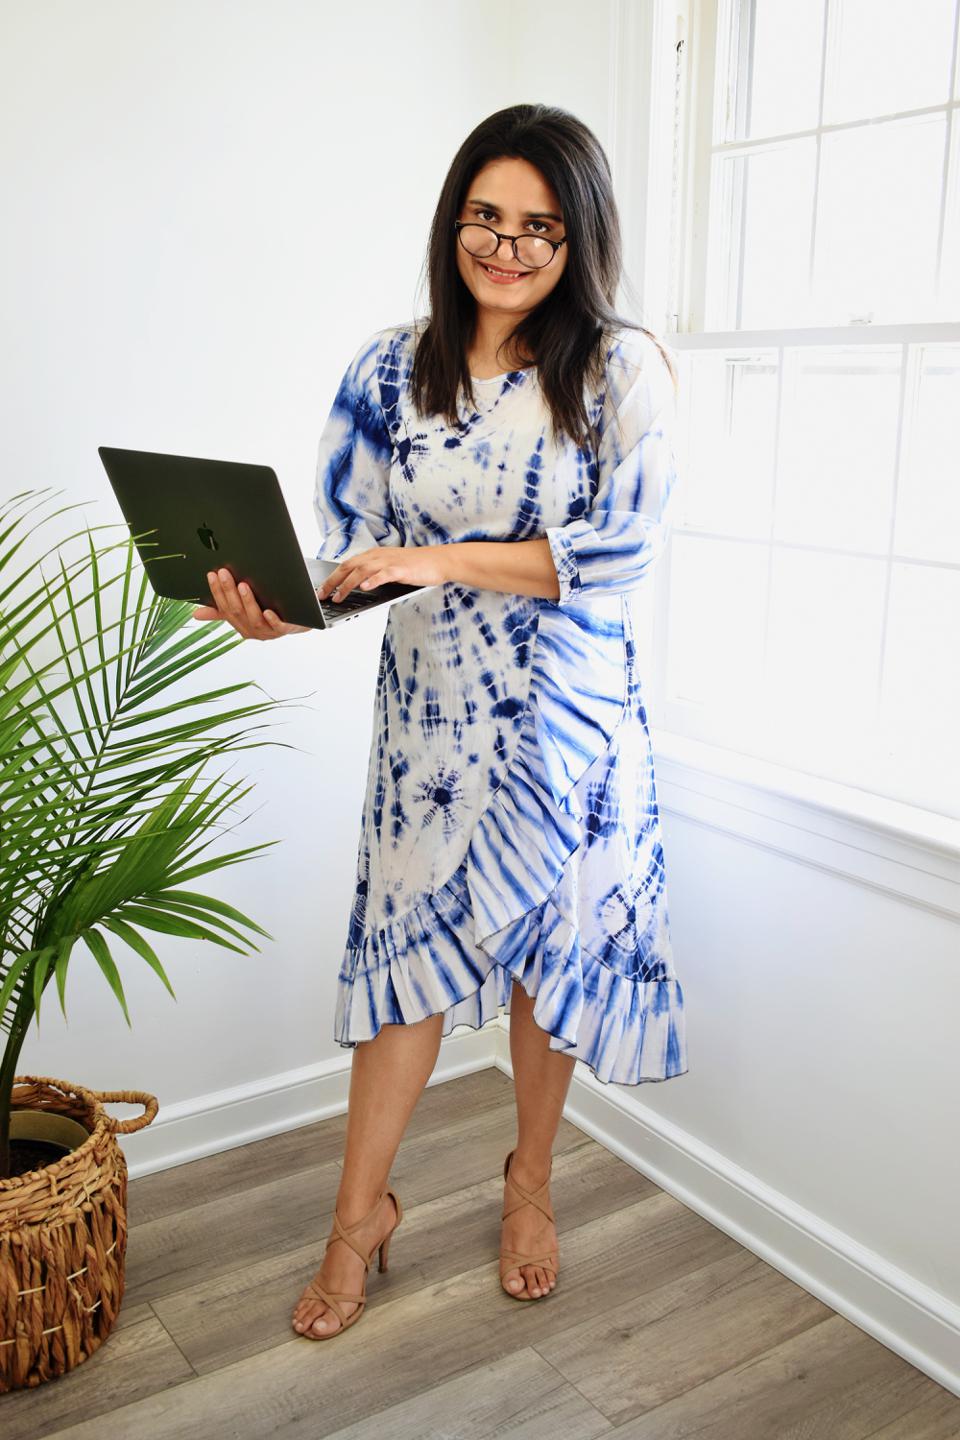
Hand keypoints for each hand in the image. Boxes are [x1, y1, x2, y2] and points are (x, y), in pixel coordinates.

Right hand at [192, 567, 311, 638]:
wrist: (298, 621)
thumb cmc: (267, 612)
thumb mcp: (243, 610)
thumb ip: (221, 611)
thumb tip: (195, 614)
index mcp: (238, 624)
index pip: (223, 607)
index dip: (217, 591)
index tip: (212, 574)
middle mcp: (250, 630)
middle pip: (236, 611)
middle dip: (229, 591)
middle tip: (225, 572)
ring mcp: (267, 632)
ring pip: (254, 619)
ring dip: (248, 602)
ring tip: (243, 585)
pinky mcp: (285, 631)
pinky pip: (278, 627)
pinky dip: (272, 619)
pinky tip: (268, 611)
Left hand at [317, 544, 447, 604]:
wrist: (439, 561)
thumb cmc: (415, 567)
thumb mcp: (390, 569)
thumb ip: (374, 575)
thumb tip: (358, 586)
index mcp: (373, 555)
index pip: (346, 565)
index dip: (331, 577)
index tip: (321, 590)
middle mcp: (378, 556)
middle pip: (348, 566)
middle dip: (332, 582)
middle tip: (322, 596)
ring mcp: (389, 562)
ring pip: (362, 571)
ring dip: (347, 585)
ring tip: (338, 597)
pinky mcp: (401, 569)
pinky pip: (383, 574)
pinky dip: (372, 580)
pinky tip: (364, 588)